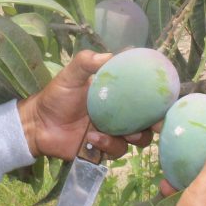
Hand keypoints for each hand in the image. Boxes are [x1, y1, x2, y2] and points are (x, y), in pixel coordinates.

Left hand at [16, 50, 152, 159]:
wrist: (38, 125)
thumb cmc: (56, 96)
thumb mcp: (70, 75)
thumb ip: (87, 62)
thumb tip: (110, 55)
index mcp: (118, 93)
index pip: (144, 93)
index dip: (159, 96)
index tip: (168, 96)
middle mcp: (121, 112)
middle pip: (150, 119)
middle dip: (157, 123)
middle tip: (157, 125)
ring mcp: (114, 131)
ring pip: (139, 138)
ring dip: (135, 136)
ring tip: (127, 134)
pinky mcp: (105, 149)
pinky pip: (117, 150)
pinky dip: (108, 145)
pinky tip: (91, 139)